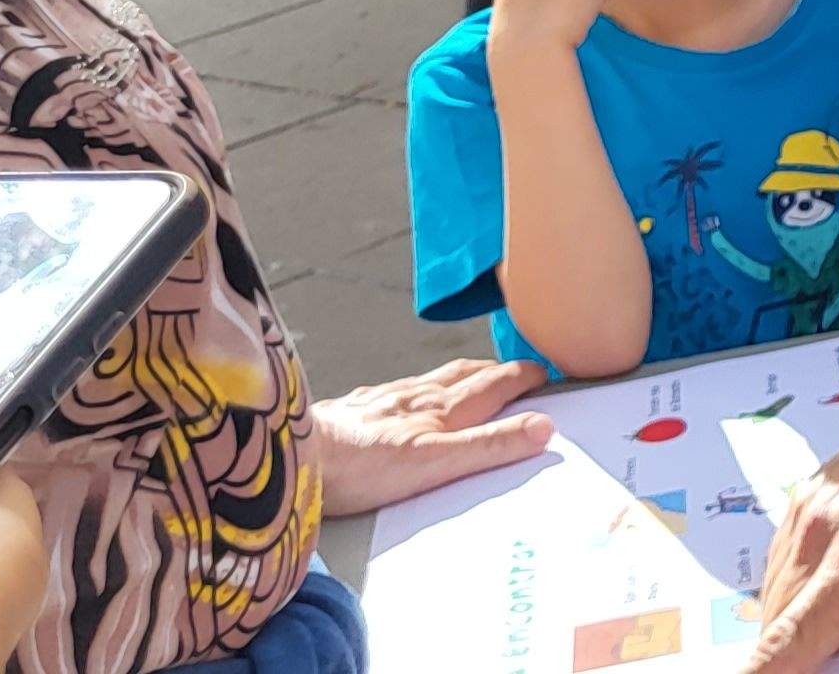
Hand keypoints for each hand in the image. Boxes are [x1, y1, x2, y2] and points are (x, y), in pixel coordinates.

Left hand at [309, 358, 557, 515]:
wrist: (294, 459)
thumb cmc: (360, 468)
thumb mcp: (436, 464)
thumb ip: (490, 445)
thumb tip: (543, 427)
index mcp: (441, 408)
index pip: (495, 384)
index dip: (523, 378)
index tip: (544, 375)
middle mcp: (415, 395)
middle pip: (466, 373)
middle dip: (497, 371)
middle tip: (517, 373)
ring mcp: (382, 399)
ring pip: (432, 378)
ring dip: (460, 375)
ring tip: (472, 377)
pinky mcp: (352, 408)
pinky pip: (396, 389)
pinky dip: (416, 388)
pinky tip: (404, 397)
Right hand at [744, 375, 838, 673]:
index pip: (800, 632)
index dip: (767, 669)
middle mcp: (829, 524)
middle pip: (787, 622)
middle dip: (829, 643)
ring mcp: (813, 506)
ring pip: (787, 595)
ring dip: (828, 610)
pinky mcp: (809, 496)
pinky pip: (792, 563)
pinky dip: (822, 581)